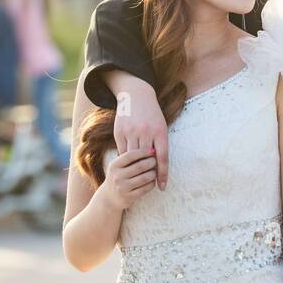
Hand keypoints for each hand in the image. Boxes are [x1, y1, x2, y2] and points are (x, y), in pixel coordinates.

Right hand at [98, 147, 158, 210]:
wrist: (109, 198)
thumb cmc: (118, 177)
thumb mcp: (118, 166)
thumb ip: (129, 158)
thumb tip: (150, 148)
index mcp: (114, 165)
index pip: (130, 155)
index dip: (143, 152)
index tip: (152, 150)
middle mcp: (117, 176)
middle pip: (140, 166)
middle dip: (151, 162)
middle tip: (156, 160)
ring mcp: (123, 187)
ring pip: (145, 178)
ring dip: (153, 173)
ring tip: (155, 170)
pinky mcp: (129, 197)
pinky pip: (146, 188)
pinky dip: (152, 183)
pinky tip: (152, 180)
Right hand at [108, 74, 169, 189]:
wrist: (136, 96)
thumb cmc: (152, 114)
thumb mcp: (161, 126)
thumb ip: (160, 144)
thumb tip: (159, 166)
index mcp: (159, 131)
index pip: (163, 158)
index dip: (163, 174)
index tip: (162, 186)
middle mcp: (145, 132)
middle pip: (147, 159)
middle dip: (149, 172)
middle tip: (149, 182)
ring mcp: (131, 131)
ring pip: (134, 157)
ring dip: (136, 167)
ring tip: (139, 176)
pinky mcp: (120, 132)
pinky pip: (123, 151)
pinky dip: (126, 159)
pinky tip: (128, 165)